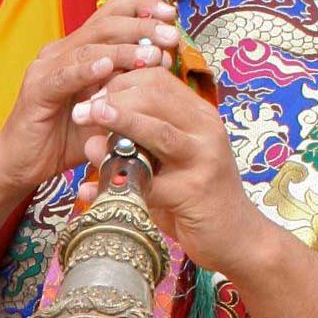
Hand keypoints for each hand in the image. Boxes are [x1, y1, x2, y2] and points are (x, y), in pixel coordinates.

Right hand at [0, 0, 181, 196]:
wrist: (22, 164)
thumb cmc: (65, 138)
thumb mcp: (105, 108)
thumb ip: (127, 87)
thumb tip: (166, 68)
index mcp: (76, 51)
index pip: (109, 16)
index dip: (140, 9)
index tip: (170, 13)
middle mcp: (60, 53)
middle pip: (104, 24)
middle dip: (141, 26)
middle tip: (170, 34)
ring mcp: (46, 69)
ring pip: (88, 48)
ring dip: (123, 49)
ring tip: (152, 53)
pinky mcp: (37, 91)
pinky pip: (64, 76)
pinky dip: (86, 70)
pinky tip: (107, 67)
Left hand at [76, 66, 263, 275]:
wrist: (237, 237)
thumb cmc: (193, 196)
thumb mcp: (167, 162)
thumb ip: (136, 146)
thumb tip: (90, 140)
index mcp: (198, 116)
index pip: (157, 80)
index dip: (120, 82)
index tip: (90, 95)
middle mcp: (205, 130)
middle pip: (156, 96)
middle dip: (113, 98)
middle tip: (81, 111)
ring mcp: (204, 159)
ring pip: (158, 131)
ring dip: (120, 122)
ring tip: (89, 118)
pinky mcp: (195, 192)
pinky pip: (149, 184)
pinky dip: (116, 185)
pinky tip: (89, 191)